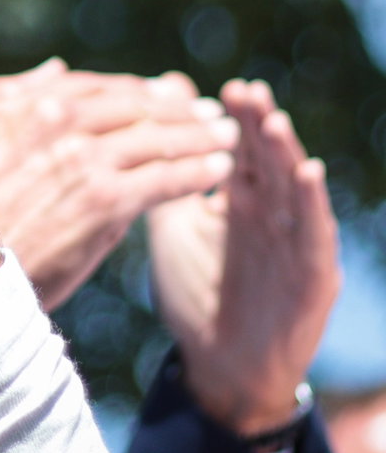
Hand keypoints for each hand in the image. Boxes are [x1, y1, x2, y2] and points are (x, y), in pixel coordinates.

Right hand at [0, 62, 239, 311]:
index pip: (97, 87)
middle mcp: (51, 120)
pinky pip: (164, 178)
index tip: (169, 95)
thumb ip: (19, 96)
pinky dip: (196, 172)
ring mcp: (80, 157)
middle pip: (133, 105)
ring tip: (225, 138)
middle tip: (211, 113)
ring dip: (199, 136)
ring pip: (155, 137)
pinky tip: (218, 171)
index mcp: (19, 102)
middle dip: (178, 108)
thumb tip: (57, 68)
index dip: (140, 90)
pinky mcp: (104, 200)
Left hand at [148, 79, 340, 436]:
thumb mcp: (171, 225)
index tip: (223, 88)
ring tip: (272, 121)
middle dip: (257, 125)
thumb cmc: (195, 289)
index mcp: (237, 199)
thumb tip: (138, 135)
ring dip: (284, 154)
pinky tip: (308, 173)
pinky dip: (312, 203)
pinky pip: (314, 234)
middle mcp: (270, 214)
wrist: (217, 363)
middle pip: (266, 160)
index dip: (232, 120)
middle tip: (245, 90)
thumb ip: (165, 177)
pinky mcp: (313, 277)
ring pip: (293, 189)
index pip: (237, 149)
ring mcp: (294, 243)